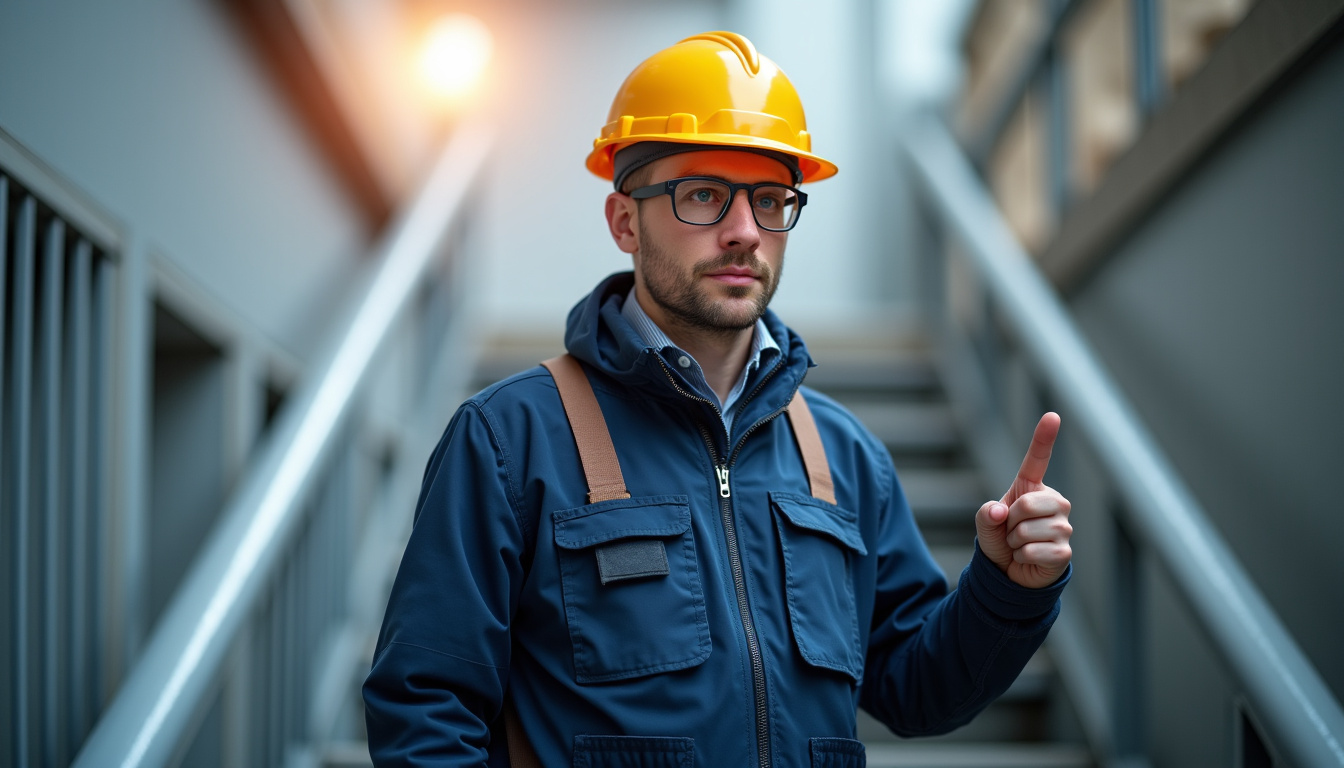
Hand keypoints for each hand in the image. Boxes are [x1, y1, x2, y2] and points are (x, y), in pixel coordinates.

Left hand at [974, 412, 1071, 588]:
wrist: (1011, 572)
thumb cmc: (1001, 540)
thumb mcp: (985, 523)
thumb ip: (985, 514)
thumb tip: (999, 512)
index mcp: (1033, 488)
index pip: (1038, 459)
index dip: (1044, 437)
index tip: (1052, 416)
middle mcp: (1055, 503)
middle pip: (1026, 504)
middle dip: (1010, 522)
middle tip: (1012, 532)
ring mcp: (1064, 527)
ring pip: (1027, 530)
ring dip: (1014, 543)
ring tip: (1020, 546)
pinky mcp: (1065, 552)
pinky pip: (1033, 551)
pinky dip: (1021, 558)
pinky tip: (1027, 558)